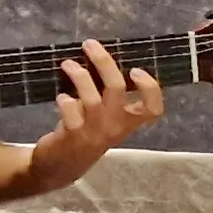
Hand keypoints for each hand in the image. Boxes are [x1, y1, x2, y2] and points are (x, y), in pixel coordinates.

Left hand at [27, 40, 163, 189]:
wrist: (60, 168)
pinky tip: (61, 97)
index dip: (150, 88)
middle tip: (89, 45)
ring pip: (91, 97)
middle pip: (116, 87)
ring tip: (67, 64)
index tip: (135, 70)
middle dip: (103, 61)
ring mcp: (94, 132)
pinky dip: (64, 100)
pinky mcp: (72, 135)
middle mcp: (114, 127)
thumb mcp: (105, 120)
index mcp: (127, 123)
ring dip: (78, 75)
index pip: (152, 109)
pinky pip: (70, 110)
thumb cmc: (86, 135)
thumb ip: (108, 97)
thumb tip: (101, 59)